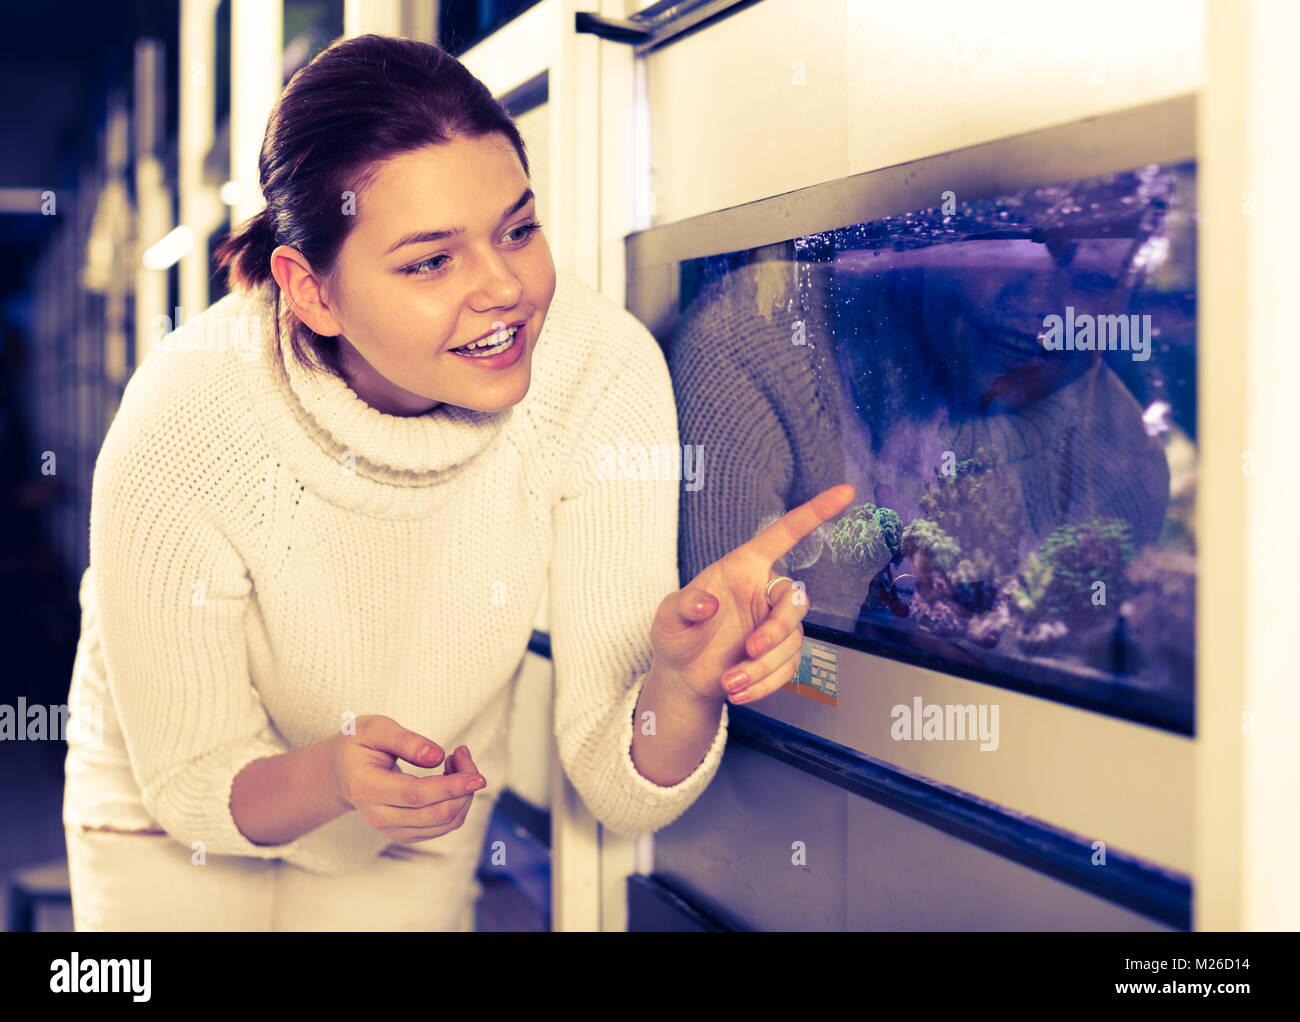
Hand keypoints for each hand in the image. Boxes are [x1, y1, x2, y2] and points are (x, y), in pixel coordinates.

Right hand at [325, 715, 486, 844]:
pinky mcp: (405, 834)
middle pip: (438, 813)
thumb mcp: (375, 729)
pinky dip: (457, 802)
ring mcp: (392, 830)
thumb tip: (437, 756)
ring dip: (463, 793)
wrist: (341, 773)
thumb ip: (406, 740)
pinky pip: (444, 825)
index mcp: (368, 788)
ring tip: (455, 760)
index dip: (452, 786)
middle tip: (462, 752)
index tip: (479, 776)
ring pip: (446, 822)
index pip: (417, 795)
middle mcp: (379, 817)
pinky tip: (448, 777)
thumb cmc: (359, 745)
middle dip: (464, 785)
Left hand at [649, 483, 855, 705]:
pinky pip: (789, 668)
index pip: (784, 534)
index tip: (846, 491)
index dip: (815, 513)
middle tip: (750, 649)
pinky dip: (766, 683)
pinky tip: (739, 691)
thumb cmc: (676, 636)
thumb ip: (683, 605)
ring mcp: (775, 624)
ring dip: (763, 667)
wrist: (683, 678)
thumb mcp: (667, 619)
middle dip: (777, 629)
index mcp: (743, 568)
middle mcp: (764, 591)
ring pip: (792, 642)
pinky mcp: (780, 654)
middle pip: (796, 602)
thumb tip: (707, 602)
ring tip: (730, 682)